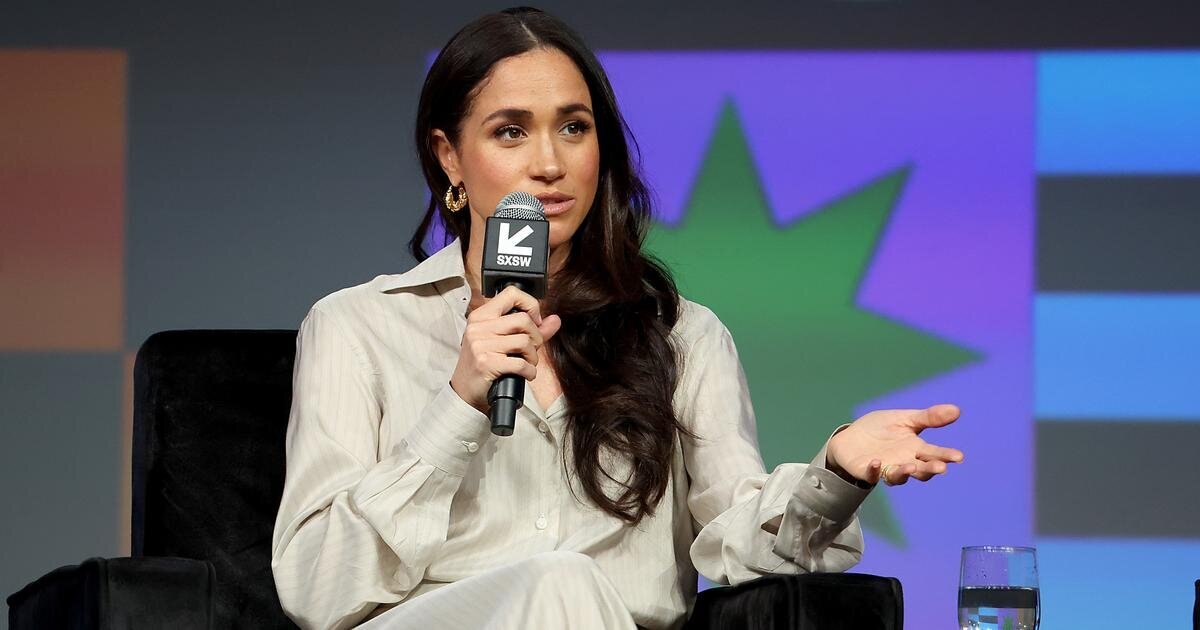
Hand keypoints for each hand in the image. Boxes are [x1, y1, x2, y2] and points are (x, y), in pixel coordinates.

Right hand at [450, 285, 561, 412]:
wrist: (464, 392)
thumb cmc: (484, 365)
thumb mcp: (503, 342)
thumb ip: (531, 330)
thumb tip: (555, 320)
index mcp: (481, 316)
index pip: (512, 294)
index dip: (530, 305)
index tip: (534, 321)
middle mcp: (478, 327)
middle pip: (523, 319)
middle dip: (535, 337)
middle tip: (532, 348)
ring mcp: (481, 344)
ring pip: (525, 341)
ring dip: (533, 356)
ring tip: (527, 363)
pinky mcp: (486, 363)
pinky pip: (521, 363)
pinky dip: (530, 371)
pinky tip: (525, 374)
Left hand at [825, 404, 964, 485]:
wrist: (852, 436)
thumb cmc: (881, 429)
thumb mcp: (905, 419)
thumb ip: (929, 417)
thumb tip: (957, 410)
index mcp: (915, 449)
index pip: (934, 454)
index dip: (946, 456)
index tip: (958, 456)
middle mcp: (904, 462)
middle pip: (921, 470)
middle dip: (930, 469)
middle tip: (941, 468)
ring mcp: (886, 469)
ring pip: (898, 476)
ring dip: (905, 472)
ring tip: (911, 466)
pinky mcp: (867, 471)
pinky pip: (871, 474)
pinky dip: (875, 470)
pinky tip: (877, 462)